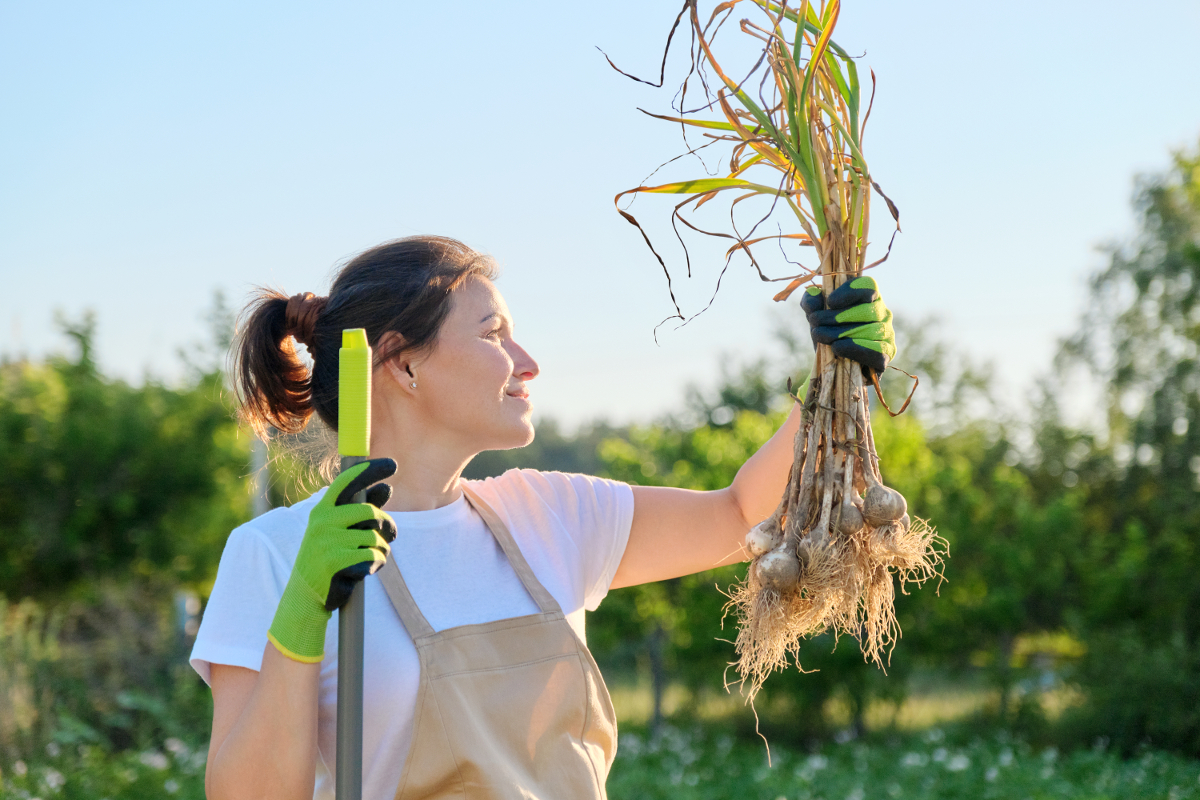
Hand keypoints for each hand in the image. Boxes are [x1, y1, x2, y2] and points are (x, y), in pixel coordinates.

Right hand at [266, 458, 397, 662]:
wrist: (306, 596)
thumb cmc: (329, 558)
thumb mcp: (340, 531)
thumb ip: (361, 510)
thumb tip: (386, 488)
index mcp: (322, 510)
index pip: (348, 481)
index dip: (371, 470)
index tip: (393, 464)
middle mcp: (322, 521)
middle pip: (370, 512)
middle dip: (387, 525)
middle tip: (390, 535)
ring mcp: (326, 541)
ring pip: (375, 537)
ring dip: (382, 550)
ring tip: (371, 558)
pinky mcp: (335, 561)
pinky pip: (372, 557)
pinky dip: (376, 564)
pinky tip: (364, 571)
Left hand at [800, 276, 895, 373]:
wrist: (830, 363)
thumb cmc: (826, 332)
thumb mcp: (814, 314)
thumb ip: (811, 301)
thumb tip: (814, 295)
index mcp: (868, 297)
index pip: (869, 286)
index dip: (850, 291)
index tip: (829, 302)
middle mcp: (883, 313)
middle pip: (868, 310)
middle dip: (837, 317)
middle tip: (815, 322)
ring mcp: (887, 334)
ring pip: (871, 330)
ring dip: (840, 333)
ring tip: (820, 336)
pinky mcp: (886, 355)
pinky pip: (877, 352)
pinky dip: (855, 349)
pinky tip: (837, 347)